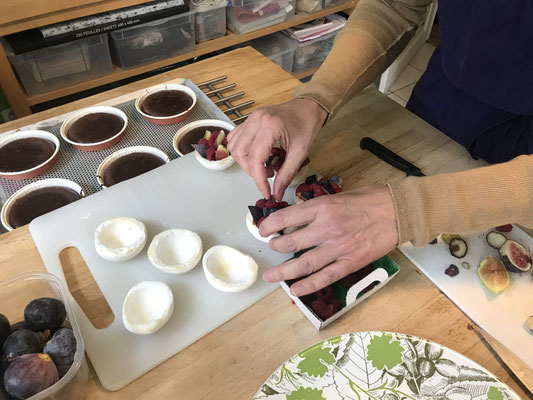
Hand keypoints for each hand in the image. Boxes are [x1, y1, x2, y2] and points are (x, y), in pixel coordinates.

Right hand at [227, 98, 326, 199]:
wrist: (308, 107)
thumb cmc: (307, 125)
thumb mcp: (300, 153)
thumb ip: (286, 175)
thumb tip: (276, 193)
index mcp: (270, 126)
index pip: (255, 159)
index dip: (259, 180)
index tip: (266, 191)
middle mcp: (256, 120)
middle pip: (240, 154)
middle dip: (252, 171)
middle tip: (268, 174)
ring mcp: (250, 118)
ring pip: (234, 147)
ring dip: (245, 162)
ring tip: (264, 164)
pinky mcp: (249, 120)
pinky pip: (235, 138)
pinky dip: (242, 151)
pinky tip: (256, 155)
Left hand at [260, 184, 397, 296]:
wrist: (399, 210)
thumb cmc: (371, 199)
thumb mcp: (338, 195)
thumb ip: (317, 208)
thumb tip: (297, 217)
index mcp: (323, 207)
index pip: (286, 217)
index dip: (269, 225)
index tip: (263, 229)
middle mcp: (327, 228)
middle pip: (291, 242)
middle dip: (276, 246)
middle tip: (271, 248)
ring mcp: (339, 247)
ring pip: (304, 263)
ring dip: (284, 271)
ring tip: (270, 276)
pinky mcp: (351, 262)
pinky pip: (326, 277)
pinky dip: (309, 286)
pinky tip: (295, 290)